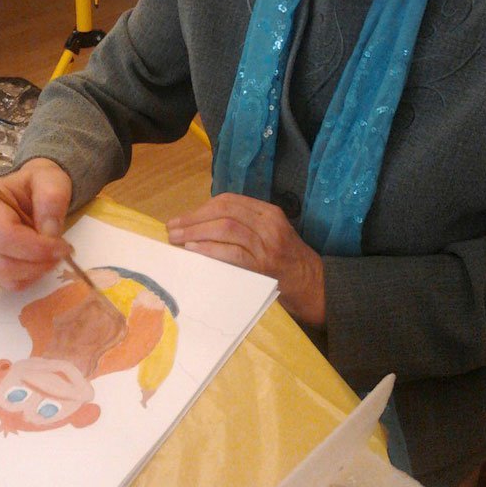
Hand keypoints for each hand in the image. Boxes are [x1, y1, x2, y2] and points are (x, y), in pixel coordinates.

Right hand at [0, 158, 71, 289]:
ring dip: (35, 272)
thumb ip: (52, 199)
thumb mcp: (51, 180)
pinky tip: (37, 261)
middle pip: (2, 261)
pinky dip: (27, 277)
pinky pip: (5, 282)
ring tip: (50, 255)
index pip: (4, 235)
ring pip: (4, 276)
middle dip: (39, 262)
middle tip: (62, 253)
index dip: (37, 248)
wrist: (28, 189)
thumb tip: (48, 234)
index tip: (64, 247)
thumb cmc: (38, 183)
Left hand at [166, 192, 325, 325]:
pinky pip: (232, 253)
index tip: (181, 218)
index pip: (228, 201)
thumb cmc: (284, 260)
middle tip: (172, 229)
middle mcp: (268, 224)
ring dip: (196, 233)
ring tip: (177, 239)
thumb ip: (243, 225)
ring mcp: (267, 245)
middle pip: (224, 212)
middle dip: (193, 219)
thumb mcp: (269, 233)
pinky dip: (210, 250)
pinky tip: (194, 251)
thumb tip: (199, 226)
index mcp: (268, 212)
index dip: (200, 208)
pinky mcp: (263, 266)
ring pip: (226, 228)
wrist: (313, 285)